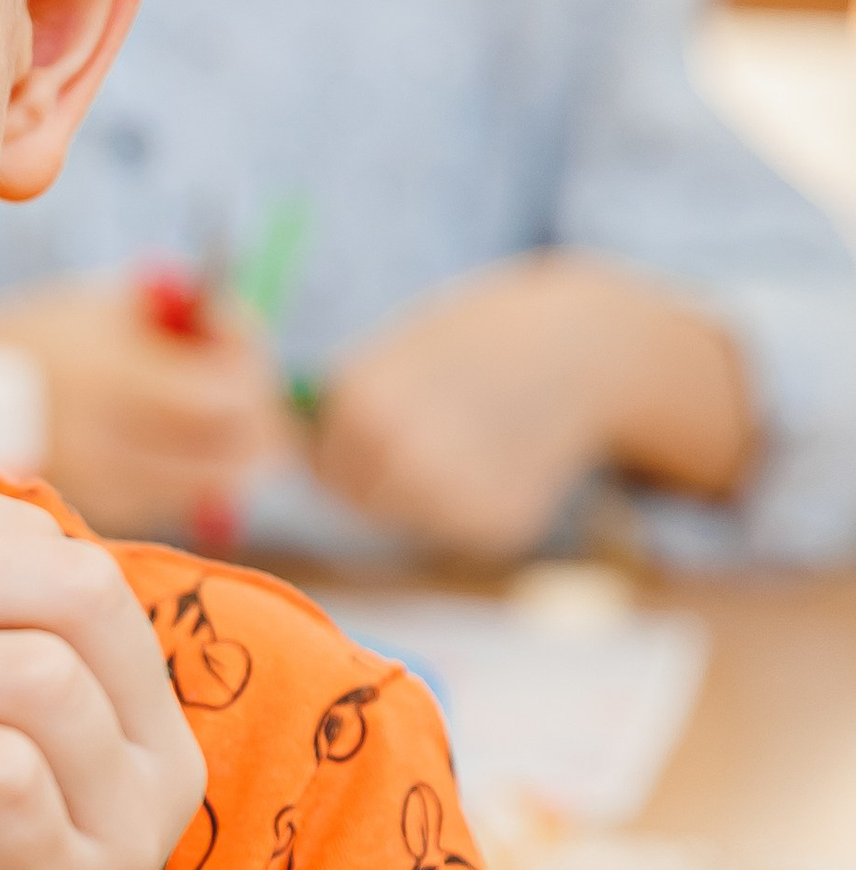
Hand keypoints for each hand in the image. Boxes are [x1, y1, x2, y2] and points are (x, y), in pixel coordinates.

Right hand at [0, 279, 290, 539]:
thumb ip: (178, 318)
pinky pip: (171, 502)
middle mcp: (116, 440)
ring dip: (221, 452)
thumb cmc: (29, 342)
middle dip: (253, 419)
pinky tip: (157, 448)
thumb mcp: (96, 305)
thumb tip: (240, 336)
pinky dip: (181, 477)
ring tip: (197, 419)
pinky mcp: (96, 518)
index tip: (229, 343)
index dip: (250, 365)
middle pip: (238, 451)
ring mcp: (107, 487)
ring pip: (210, 485)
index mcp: (118, 373)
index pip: (234, 394)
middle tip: (238, 393)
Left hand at [313, 252, 752, 559]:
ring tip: (465, 437)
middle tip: (428, 426)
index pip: (319, 461)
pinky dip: (465, 503)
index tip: (374, 419)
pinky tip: (501, 457)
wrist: (588, 346)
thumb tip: (281, 453)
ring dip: (416, 490)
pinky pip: (453, 529)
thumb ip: (342, 407)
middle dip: (372, 471)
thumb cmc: (479, 340)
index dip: (337, 445)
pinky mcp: (501, 526)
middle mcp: (404, 457)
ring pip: (403, 516)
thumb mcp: (398, 354)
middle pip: (356, 496)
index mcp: (364, 403)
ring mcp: (455, 499)